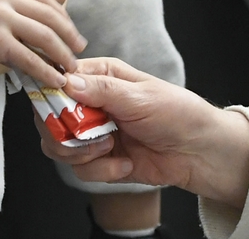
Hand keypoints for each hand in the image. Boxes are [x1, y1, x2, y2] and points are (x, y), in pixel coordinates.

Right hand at [37, 58, 248, 207]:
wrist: (199, 152)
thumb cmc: (177, 113)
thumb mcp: (140, 96)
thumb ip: (102, 90)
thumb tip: (67, 81)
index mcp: (100, 77)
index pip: (58, 81)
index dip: (52, 96)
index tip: (61, 110)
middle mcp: (92, 104)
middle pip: (50, 118)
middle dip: (64, 133)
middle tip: (90, 137)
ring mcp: (94, 133)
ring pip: (59, 147)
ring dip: (83, 154)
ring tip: (112, 148)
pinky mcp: (100, 161)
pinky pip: (80, 170)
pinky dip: (101, 171)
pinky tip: (125, 164)